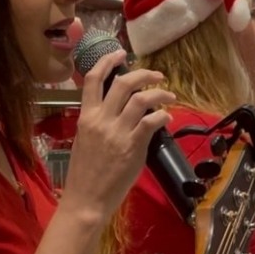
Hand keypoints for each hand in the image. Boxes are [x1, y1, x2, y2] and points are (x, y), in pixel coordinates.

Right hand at [63, 49, 176, 221]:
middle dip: (143, 74)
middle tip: (158, 75)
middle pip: (123, 83)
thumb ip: (101, 122)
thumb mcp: (85, 140)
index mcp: (86, 116)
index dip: (108, 61)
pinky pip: (151, 121)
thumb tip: (123, 110)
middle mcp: (100, 120)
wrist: (86, 200)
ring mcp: (116, 133)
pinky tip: (168, 118)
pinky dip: (163, 115)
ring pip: (140, 99)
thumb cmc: (85, 174)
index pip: (92, 79)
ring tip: (169, 95)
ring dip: (159, 93)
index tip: (121, 53)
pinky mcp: (132, 147)